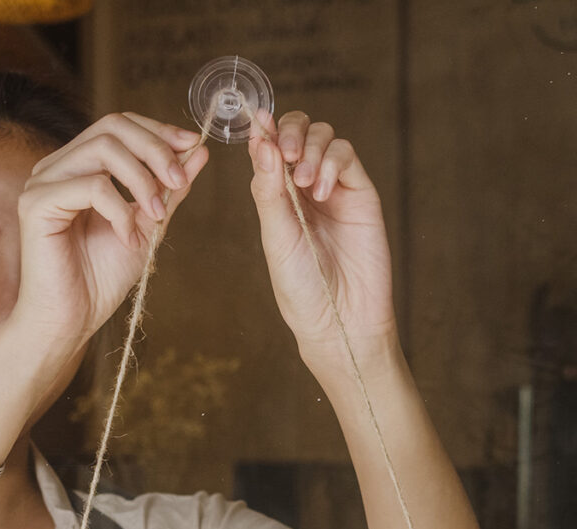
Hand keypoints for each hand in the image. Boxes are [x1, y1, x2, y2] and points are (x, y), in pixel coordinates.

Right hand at [7, 113, 209, 362]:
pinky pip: (91, 186)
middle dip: (155, 150)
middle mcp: (55, 169)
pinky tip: (128, 238)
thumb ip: (167, 188)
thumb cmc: (100, 281)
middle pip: (111, 126)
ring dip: (142, 180)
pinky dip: (120, 210)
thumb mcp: (147, 226)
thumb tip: (198, 149)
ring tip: (157, 215)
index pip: (117, 125)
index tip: (191, 146)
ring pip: (103, 149)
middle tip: (179, 183)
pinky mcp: (36, 205)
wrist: (71, 321)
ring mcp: (42, 184)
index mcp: (77, 168)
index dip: (157, 131)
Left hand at [248, 111, 396, 375]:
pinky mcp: (361, 193)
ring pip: (324, 138)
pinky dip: (332, 162)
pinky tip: (320, 190)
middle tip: (287, 151)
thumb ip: (268, 189)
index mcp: (275, 198)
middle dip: (290, 131)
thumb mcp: (276, 237)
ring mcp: (333, 188)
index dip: (264, 131)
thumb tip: (259, 141)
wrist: (339, 317)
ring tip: (303, 181)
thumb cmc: (300, 286)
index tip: (258, 121)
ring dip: (311, 148)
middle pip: (298, 133)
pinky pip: (347, 156)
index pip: (269, 149)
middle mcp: (303, 189)